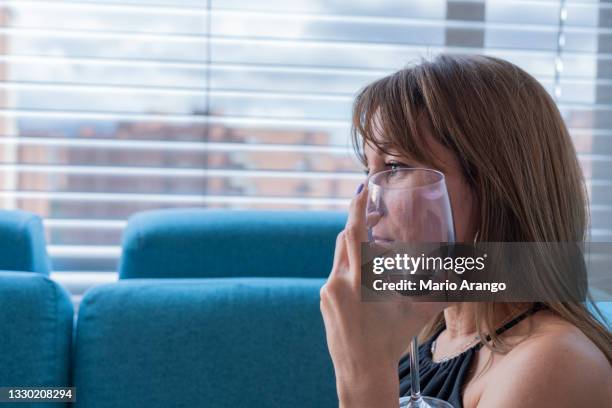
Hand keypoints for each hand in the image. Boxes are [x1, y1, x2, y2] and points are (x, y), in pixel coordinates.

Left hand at [320, 182, 445, 406]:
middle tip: (375, 216)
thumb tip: (466, 276)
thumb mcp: (418, 313)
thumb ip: (444, 292)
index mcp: (361, 279)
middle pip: (344, 238)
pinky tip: (367, 281)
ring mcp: (328, 290)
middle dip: (358, 223)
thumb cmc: (391, 340)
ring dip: (357, 249)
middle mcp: (340, 280)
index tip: (362, 189)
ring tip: (379, 254)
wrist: (361, 369)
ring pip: (340, 257)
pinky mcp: (323, 299)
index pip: (354, 233)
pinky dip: (351, 268)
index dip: (357, 207)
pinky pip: (336, 274)